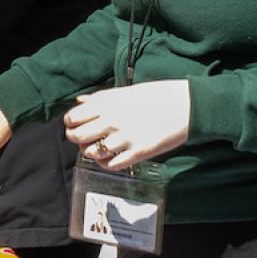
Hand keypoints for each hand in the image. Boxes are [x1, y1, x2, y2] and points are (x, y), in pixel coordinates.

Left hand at [63, 80, 189, 170]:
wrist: (186, 105)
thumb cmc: (156, 96)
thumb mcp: (125, 92)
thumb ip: (100, 98)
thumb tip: (80, 101)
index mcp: (107, 104)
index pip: (72, 117)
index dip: (70, 123)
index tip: (75, 125)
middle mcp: (112, 120)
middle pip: (77, 136)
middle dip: (76, 139)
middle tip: (84, 139)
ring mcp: (124, 137)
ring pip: (91, 152)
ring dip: (92, 152)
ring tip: (99, 148)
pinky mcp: (138, 152)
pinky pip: (111, 165)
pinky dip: (106, 164)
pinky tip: (111, 158)